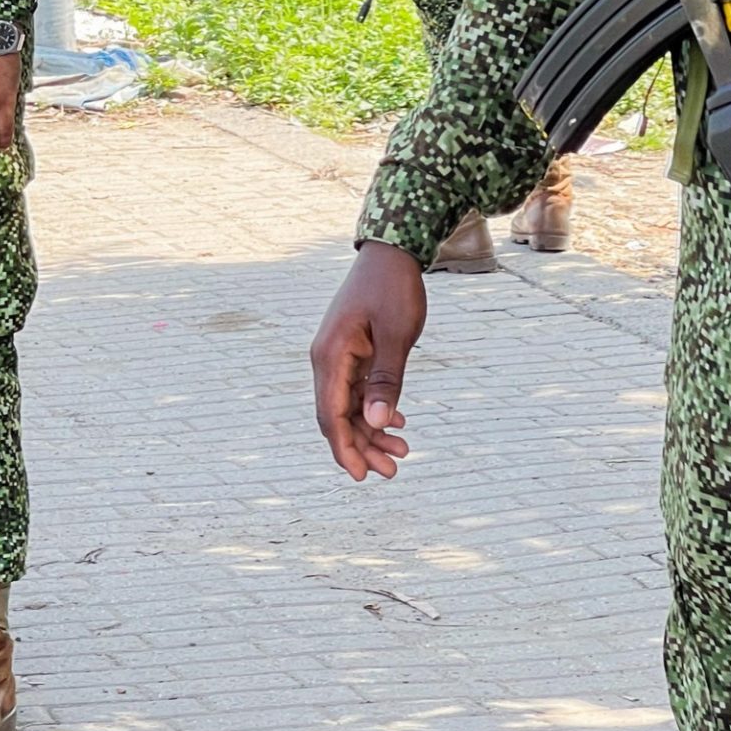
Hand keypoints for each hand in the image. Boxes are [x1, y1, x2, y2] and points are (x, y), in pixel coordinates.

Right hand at [310, 240, 426, 480]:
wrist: (392, 252)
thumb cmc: (393, 288)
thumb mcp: (396, 335)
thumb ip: (386, 380)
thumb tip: (376, 422)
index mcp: (330, 356)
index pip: (330, 415)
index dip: (344, 449)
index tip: (361, 477)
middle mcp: (328, 359)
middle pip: (337, 417)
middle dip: (362, 447)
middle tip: (393, 471)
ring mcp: (339, 355)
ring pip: (349, 406)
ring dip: (371, 430)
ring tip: (402, 451)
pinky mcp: (353, 351)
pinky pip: (358, 390)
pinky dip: (375, 409)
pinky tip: (398, 421)